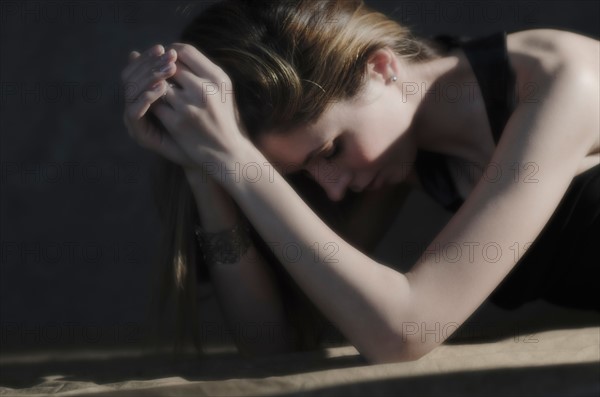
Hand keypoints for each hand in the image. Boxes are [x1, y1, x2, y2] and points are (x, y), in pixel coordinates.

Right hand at [120, 44, 198, 169]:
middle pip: (128, 78)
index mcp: (143, 96)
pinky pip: (134, 112)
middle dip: (147, 65)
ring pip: (130, 93)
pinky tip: (161, 88)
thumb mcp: (191, 99)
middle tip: (165, 57)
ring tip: (166, 70)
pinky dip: (146, 98)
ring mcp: (134, 122)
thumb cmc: (200, 127)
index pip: (136, 69)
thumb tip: (175, 50)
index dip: (148, 58)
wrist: (206, 157)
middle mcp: (135, 107)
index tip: (164, 48)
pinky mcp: (139, 135)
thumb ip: (178, 78)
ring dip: (147, 78)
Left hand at [150, 43, 251, 166]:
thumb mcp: (221, 90)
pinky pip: (155, 105)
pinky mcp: (177, 123)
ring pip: (159, 85)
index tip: (165, 60)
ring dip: (155, 87)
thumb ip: (201, 70)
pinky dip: (153, 104)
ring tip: (156, 92)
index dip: (170, 53)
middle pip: (169, 66)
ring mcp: (189, 107)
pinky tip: (156, 108)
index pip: (185, 51)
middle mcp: (205, 89)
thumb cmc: (222, 118)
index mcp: (217, 78)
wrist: (228, 153)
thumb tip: (169, 51)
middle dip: (160, 70)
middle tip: (156, 75)